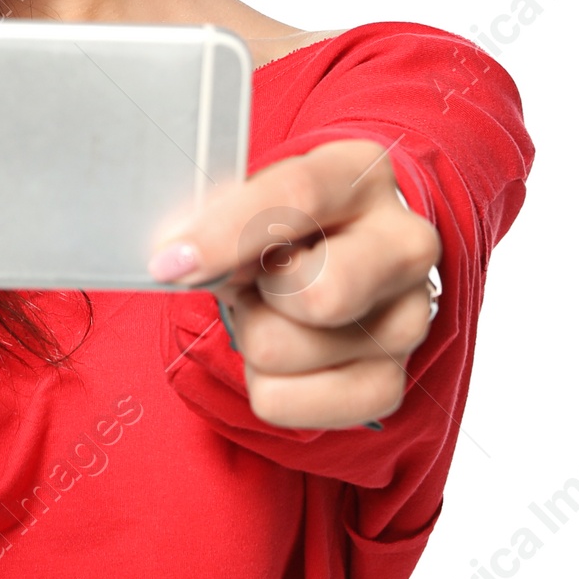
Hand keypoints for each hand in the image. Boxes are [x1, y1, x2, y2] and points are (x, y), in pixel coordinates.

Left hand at [148, 139, 441, 430]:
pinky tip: (282, 353)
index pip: (298, 196)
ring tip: (269, 309)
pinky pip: (287, 404)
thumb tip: (178, 259)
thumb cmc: (279, 227)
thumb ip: (219, 216)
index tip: (169, 262)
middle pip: (321, 294)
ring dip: (251, 335)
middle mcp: (405, 244)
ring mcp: (409, 318)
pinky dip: (261, 385)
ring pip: (283, 350)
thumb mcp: (250, 199)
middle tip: (249, 282)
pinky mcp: (389, 382)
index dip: (227, 232)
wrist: (325, 261)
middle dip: (257, 295)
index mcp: (362, 174)